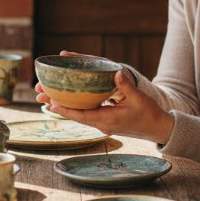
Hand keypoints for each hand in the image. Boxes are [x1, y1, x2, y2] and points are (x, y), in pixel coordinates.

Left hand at [35, 69, 172, 143]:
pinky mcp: (106, 121)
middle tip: (41, 95)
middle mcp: (102, 124)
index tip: (50, 104)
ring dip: (64, 106)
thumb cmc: (149, 114)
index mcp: (107, 120)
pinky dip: (75, 107)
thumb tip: (115, 72)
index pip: (82, 116)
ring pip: (79, 115)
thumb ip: (126, 86)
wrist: (158, 129)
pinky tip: (68, 98)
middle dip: (58, 105)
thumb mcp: (139, 98)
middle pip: (75, 115)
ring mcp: (103, 124)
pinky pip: (86, 114)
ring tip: (47, 97)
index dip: (65, 110)